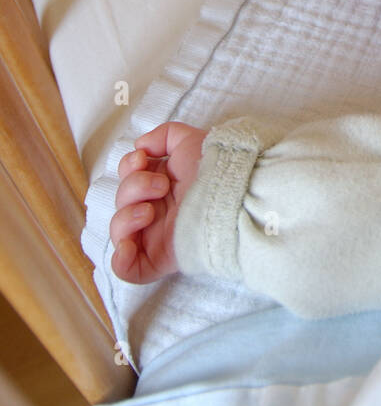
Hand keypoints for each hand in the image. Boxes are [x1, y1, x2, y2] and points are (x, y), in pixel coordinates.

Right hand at [110, 122, 206, 284]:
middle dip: (134, 187)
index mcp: (161, 185)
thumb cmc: (217, 167)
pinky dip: (121, 259)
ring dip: (126, 217)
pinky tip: (130, 245)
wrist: (236, 194)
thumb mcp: (190, 141)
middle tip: (162, 186)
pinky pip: (128, 269)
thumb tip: (140, 147)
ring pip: (119, 234)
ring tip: (149, 211)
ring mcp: (157, 236)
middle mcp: (157, 210)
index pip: (129, 178)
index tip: (142, 159)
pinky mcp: (160, 259)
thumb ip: (163, 136)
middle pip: (122, 201)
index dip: (127, 167)